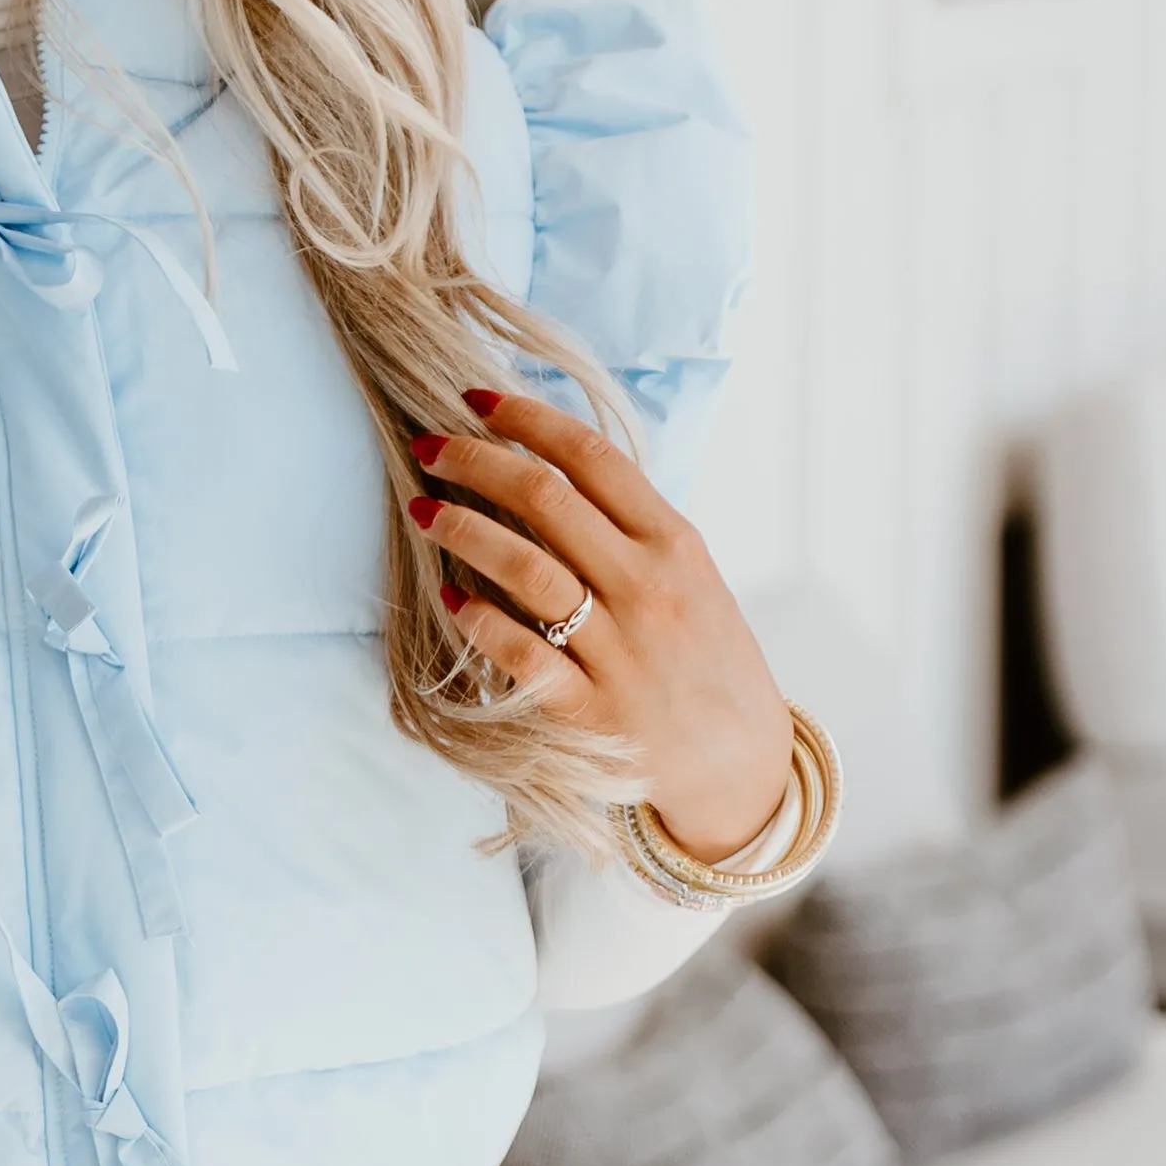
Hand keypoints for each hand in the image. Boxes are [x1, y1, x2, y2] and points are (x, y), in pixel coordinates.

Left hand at [407, 393, 791, 861]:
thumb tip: (555, 470)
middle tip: (427, 445)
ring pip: (525, 568)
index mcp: (675, 543)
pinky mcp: (591, 712)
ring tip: (422, 509)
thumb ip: (634, 529)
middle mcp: (648, 588)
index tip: (476, 401)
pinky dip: (479, 622)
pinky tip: (451, 598)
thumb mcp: (694, 578)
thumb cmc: (708, 661)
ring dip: (462, 529)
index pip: (592, 457)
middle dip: (474, 461)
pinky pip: (522, 654)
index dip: (527, 419)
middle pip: (546, 498)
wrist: (743, 764)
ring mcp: (619, 650)